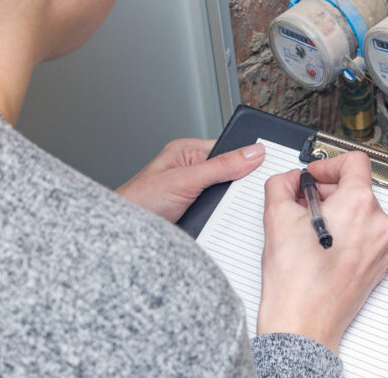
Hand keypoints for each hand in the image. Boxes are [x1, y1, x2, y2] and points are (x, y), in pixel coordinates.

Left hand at [116, 139, 264, 222]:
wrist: (121, 237)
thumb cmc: (138, 202)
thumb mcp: (186, 180)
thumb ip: (221, 166)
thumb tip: (252, 152)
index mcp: (188, 152)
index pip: (229, 149)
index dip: (246, 157)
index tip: (266, 164)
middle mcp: (191, 170)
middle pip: (230, 174)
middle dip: (238, 186)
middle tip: (246, 194)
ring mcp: (193, 193)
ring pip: (225, 197)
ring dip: (229, 206)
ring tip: (228, 211)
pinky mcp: (194, 214)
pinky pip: (218, 214)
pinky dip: (222, 220)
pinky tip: (222, 223)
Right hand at [257, 151, 387, 352]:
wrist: (303, 325)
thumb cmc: (295, 283)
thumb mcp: (276, 217)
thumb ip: (281, 184)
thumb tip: (290, 180)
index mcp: (359, 205)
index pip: (354, 162)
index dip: (328, 164)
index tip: (315, 175)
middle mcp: (379, 224)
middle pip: (357, 188)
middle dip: (328, 192)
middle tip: (304, 206)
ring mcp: (383, 246)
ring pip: (361, 212)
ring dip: (337, 214)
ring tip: (311, 231)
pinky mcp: (380, 264)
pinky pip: (366, 235)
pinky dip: (347, 234)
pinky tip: (323, 248)